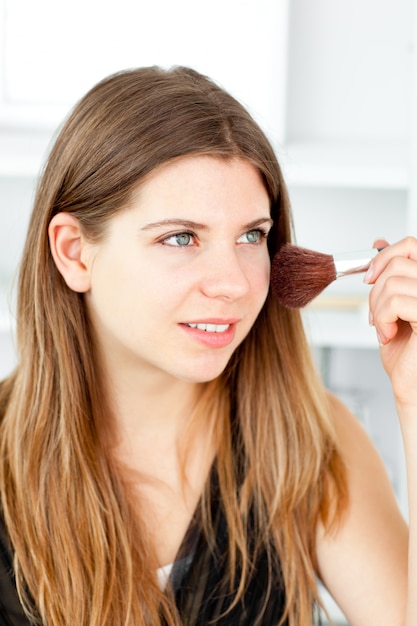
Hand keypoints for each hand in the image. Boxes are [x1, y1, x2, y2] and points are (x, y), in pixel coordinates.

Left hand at [365, 237, 416, 409]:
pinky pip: (395, 301)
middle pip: (398, 261)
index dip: (383, 256)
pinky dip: (382, 319)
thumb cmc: (407, 354)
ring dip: (377, 309)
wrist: (412, 389)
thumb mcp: (392, 306)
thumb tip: (379, 242)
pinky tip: (388, 335)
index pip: (411, 244)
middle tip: (376, 315)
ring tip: (384, 329)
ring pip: (392, 282)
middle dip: (375, 290)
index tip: (369, 277)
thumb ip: (390, 276)